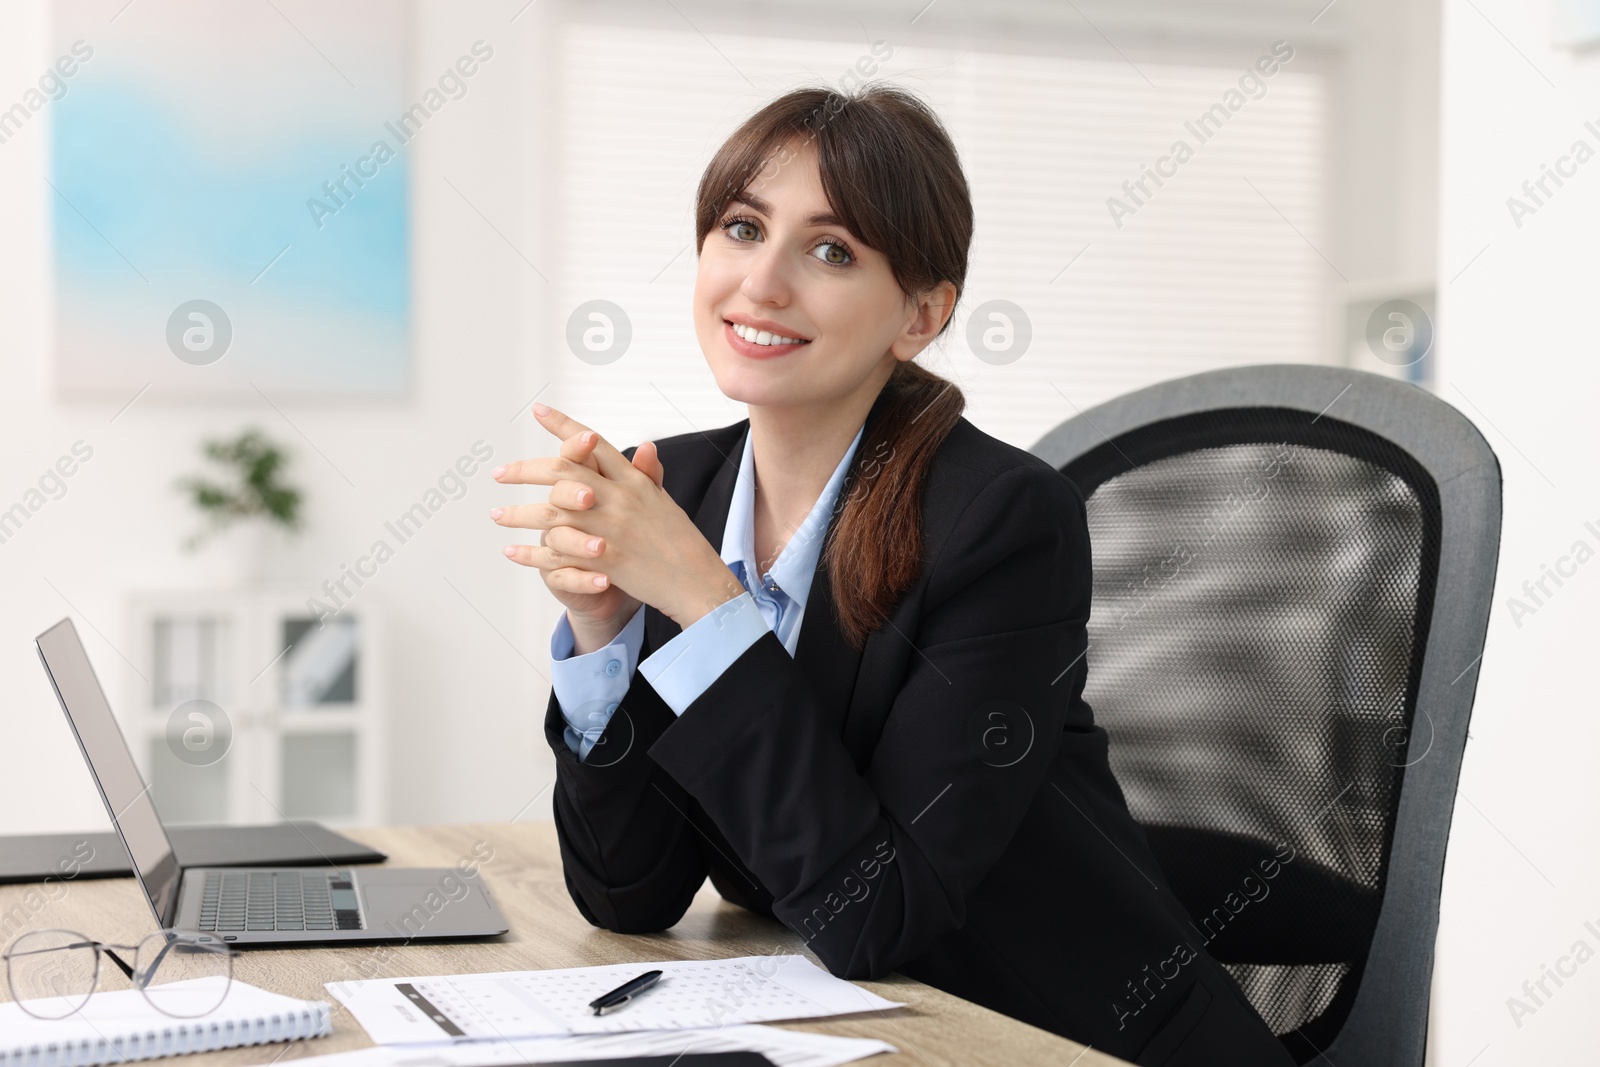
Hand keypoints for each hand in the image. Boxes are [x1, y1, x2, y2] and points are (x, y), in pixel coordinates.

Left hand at [492, 404, 745, 628]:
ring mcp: (609, 529)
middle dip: (525, 470)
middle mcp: (619, 499)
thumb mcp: (664, 501)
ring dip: (518, 513)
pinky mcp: (603, 560)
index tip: (538, 411)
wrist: (697, 581)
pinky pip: (556, 554)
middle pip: (562, 472)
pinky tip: (511, 551)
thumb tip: (645, 446)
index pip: (594, 444)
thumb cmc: (680, 542)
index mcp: (633, 481)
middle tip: (499, 473)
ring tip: (496, 514)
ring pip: (551, 513)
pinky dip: (530, 553)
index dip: (564, 426)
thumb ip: (646, 476)